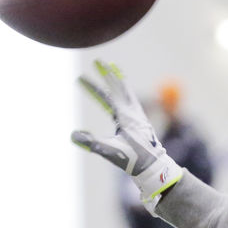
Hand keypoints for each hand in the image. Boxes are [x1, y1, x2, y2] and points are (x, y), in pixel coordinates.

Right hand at [71, 60, 182, 212]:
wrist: (154, 166)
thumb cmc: (134, 159)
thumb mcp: (111, 151)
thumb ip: (92, 143)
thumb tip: (73, 135)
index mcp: (126, 116)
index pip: (106, 96)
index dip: (92, 87)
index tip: (79, 78)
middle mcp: (133, 112)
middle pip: (119, 87)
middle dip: (108, 74)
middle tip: (99, 61)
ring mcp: (139, 116)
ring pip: (127, 92)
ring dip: (119, 80)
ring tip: (114, 69)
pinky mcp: (141, 121)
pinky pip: (132, 100)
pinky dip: (126, 92)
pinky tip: (124, 92)